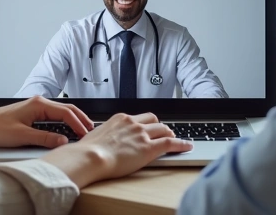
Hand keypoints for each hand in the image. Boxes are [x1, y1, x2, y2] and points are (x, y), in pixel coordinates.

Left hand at [0, 95, 93, 150]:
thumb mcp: (21, 136)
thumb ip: (44, 139)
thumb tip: (63, 141)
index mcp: (38, 104)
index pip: (66, 113)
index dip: (78, 124)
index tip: (86, 135)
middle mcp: (38, 103)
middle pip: (67, 110)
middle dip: (80, 120)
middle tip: (91, 131)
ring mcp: (34, 108)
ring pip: (60, 113)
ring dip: (72, 122)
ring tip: (82, 132)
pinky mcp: (30, 115)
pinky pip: (52, 118)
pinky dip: (62, 124)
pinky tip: (66, 132)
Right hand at [41, 112, 193, 186]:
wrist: (90, 156)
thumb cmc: (88, 150)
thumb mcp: (95, 136)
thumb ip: (104, 136)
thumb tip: (101, 141)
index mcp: (120, 119)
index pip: (139, 117)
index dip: (147, 123)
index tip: (148, 126)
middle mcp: (133, 123)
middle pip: (154, 121)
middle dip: (160, 127)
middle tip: (164, 132)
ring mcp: (142, 135)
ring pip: (163, 130)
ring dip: (170, 134)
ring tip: (174, 139)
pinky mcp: (149, 148)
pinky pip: (170, 143)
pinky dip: (181, 143)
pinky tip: (187, 146)